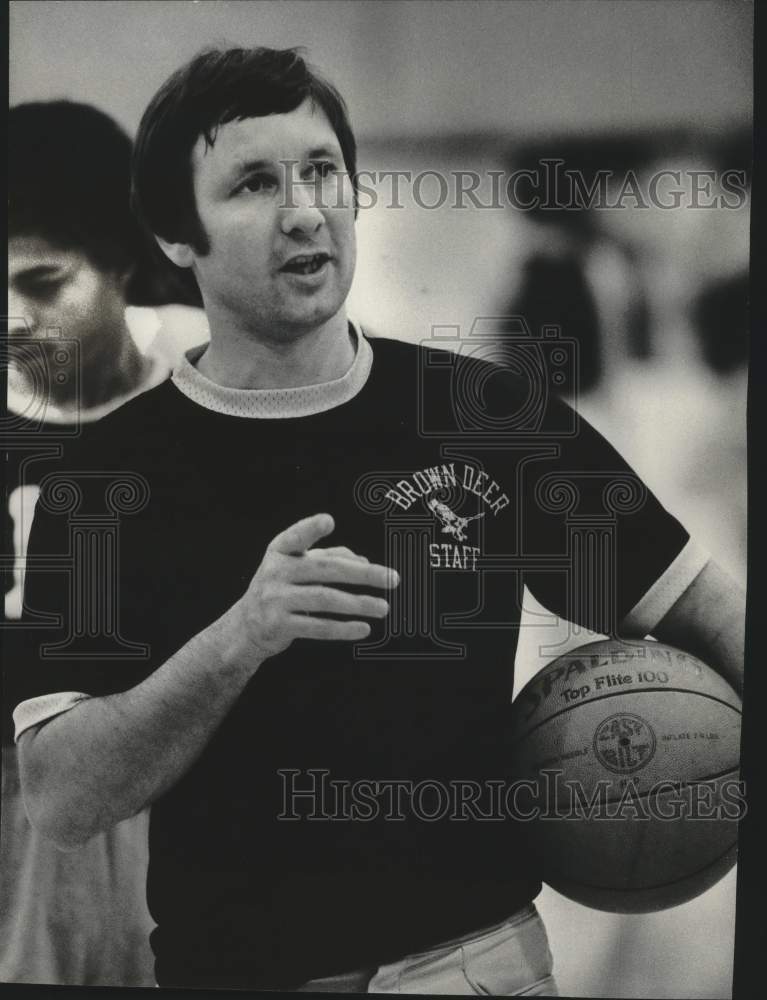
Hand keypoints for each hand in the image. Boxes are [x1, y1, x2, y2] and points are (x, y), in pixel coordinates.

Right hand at [230, 513, 398, 661]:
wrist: (246, 626)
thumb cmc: (280, 589)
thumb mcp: (296, 567)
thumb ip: (329, 557)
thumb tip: (364, 560)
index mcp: (280, 552)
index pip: (295, 537)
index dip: (310, 528)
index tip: (328, 521)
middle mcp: (275, 572)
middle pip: (325, 569)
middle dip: (363, 574)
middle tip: (391, 579)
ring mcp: (275, 600)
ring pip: (325, 600)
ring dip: (359, 604)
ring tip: (383, 607)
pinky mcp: (279, 625)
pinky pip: (317, 627)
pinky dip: (343, 629)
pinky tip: (363, 628)